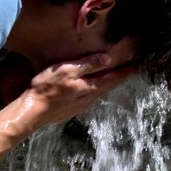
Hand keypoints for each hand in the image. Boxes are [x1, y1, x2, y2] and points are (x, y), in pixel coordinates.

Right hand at [12, 52, 134, 129]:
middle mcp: (89, 99)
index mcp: (90, 87)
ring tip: (114, 78)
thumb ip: (87, 64)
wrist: (32, 111)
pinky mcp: (71, 110)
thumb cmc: (46, 88)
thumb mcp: (67, 70)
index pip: (113, 78)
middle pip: (109, 87)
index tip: (138, 65)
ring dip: (108, 85)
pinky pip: (89, 99)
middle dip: (120, 78)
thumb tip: (107, 59)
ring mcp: (80, 106)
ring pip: (99, 94)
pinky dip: (96, 91)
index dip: (126, 71)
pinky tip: (92, 90)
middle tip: (130, 70)